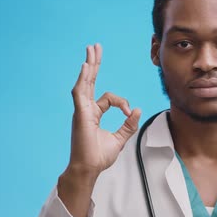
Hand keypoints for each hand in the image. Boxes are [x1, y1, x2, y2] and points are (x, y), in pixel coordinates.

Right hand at [68, 43, 141, 176]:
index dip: (122, 103)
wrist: (89, 169)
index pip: (108, 98)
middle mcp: (85, 109)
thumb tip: (137, 109)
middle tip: (95, 47)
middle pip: (90, 81)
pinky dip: (82, 79)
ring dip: (88, 65)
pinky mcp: (80, 114)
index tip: (129, 113)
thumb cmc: (99, 157)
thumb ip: (128, 125)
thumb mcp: (120, 139)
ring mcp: (81, 110)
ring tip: (91, 50)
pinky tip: (85, 66)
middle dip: (94, 64)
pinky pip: (80, 93)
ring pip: (85, 82)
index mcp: (93, 113)